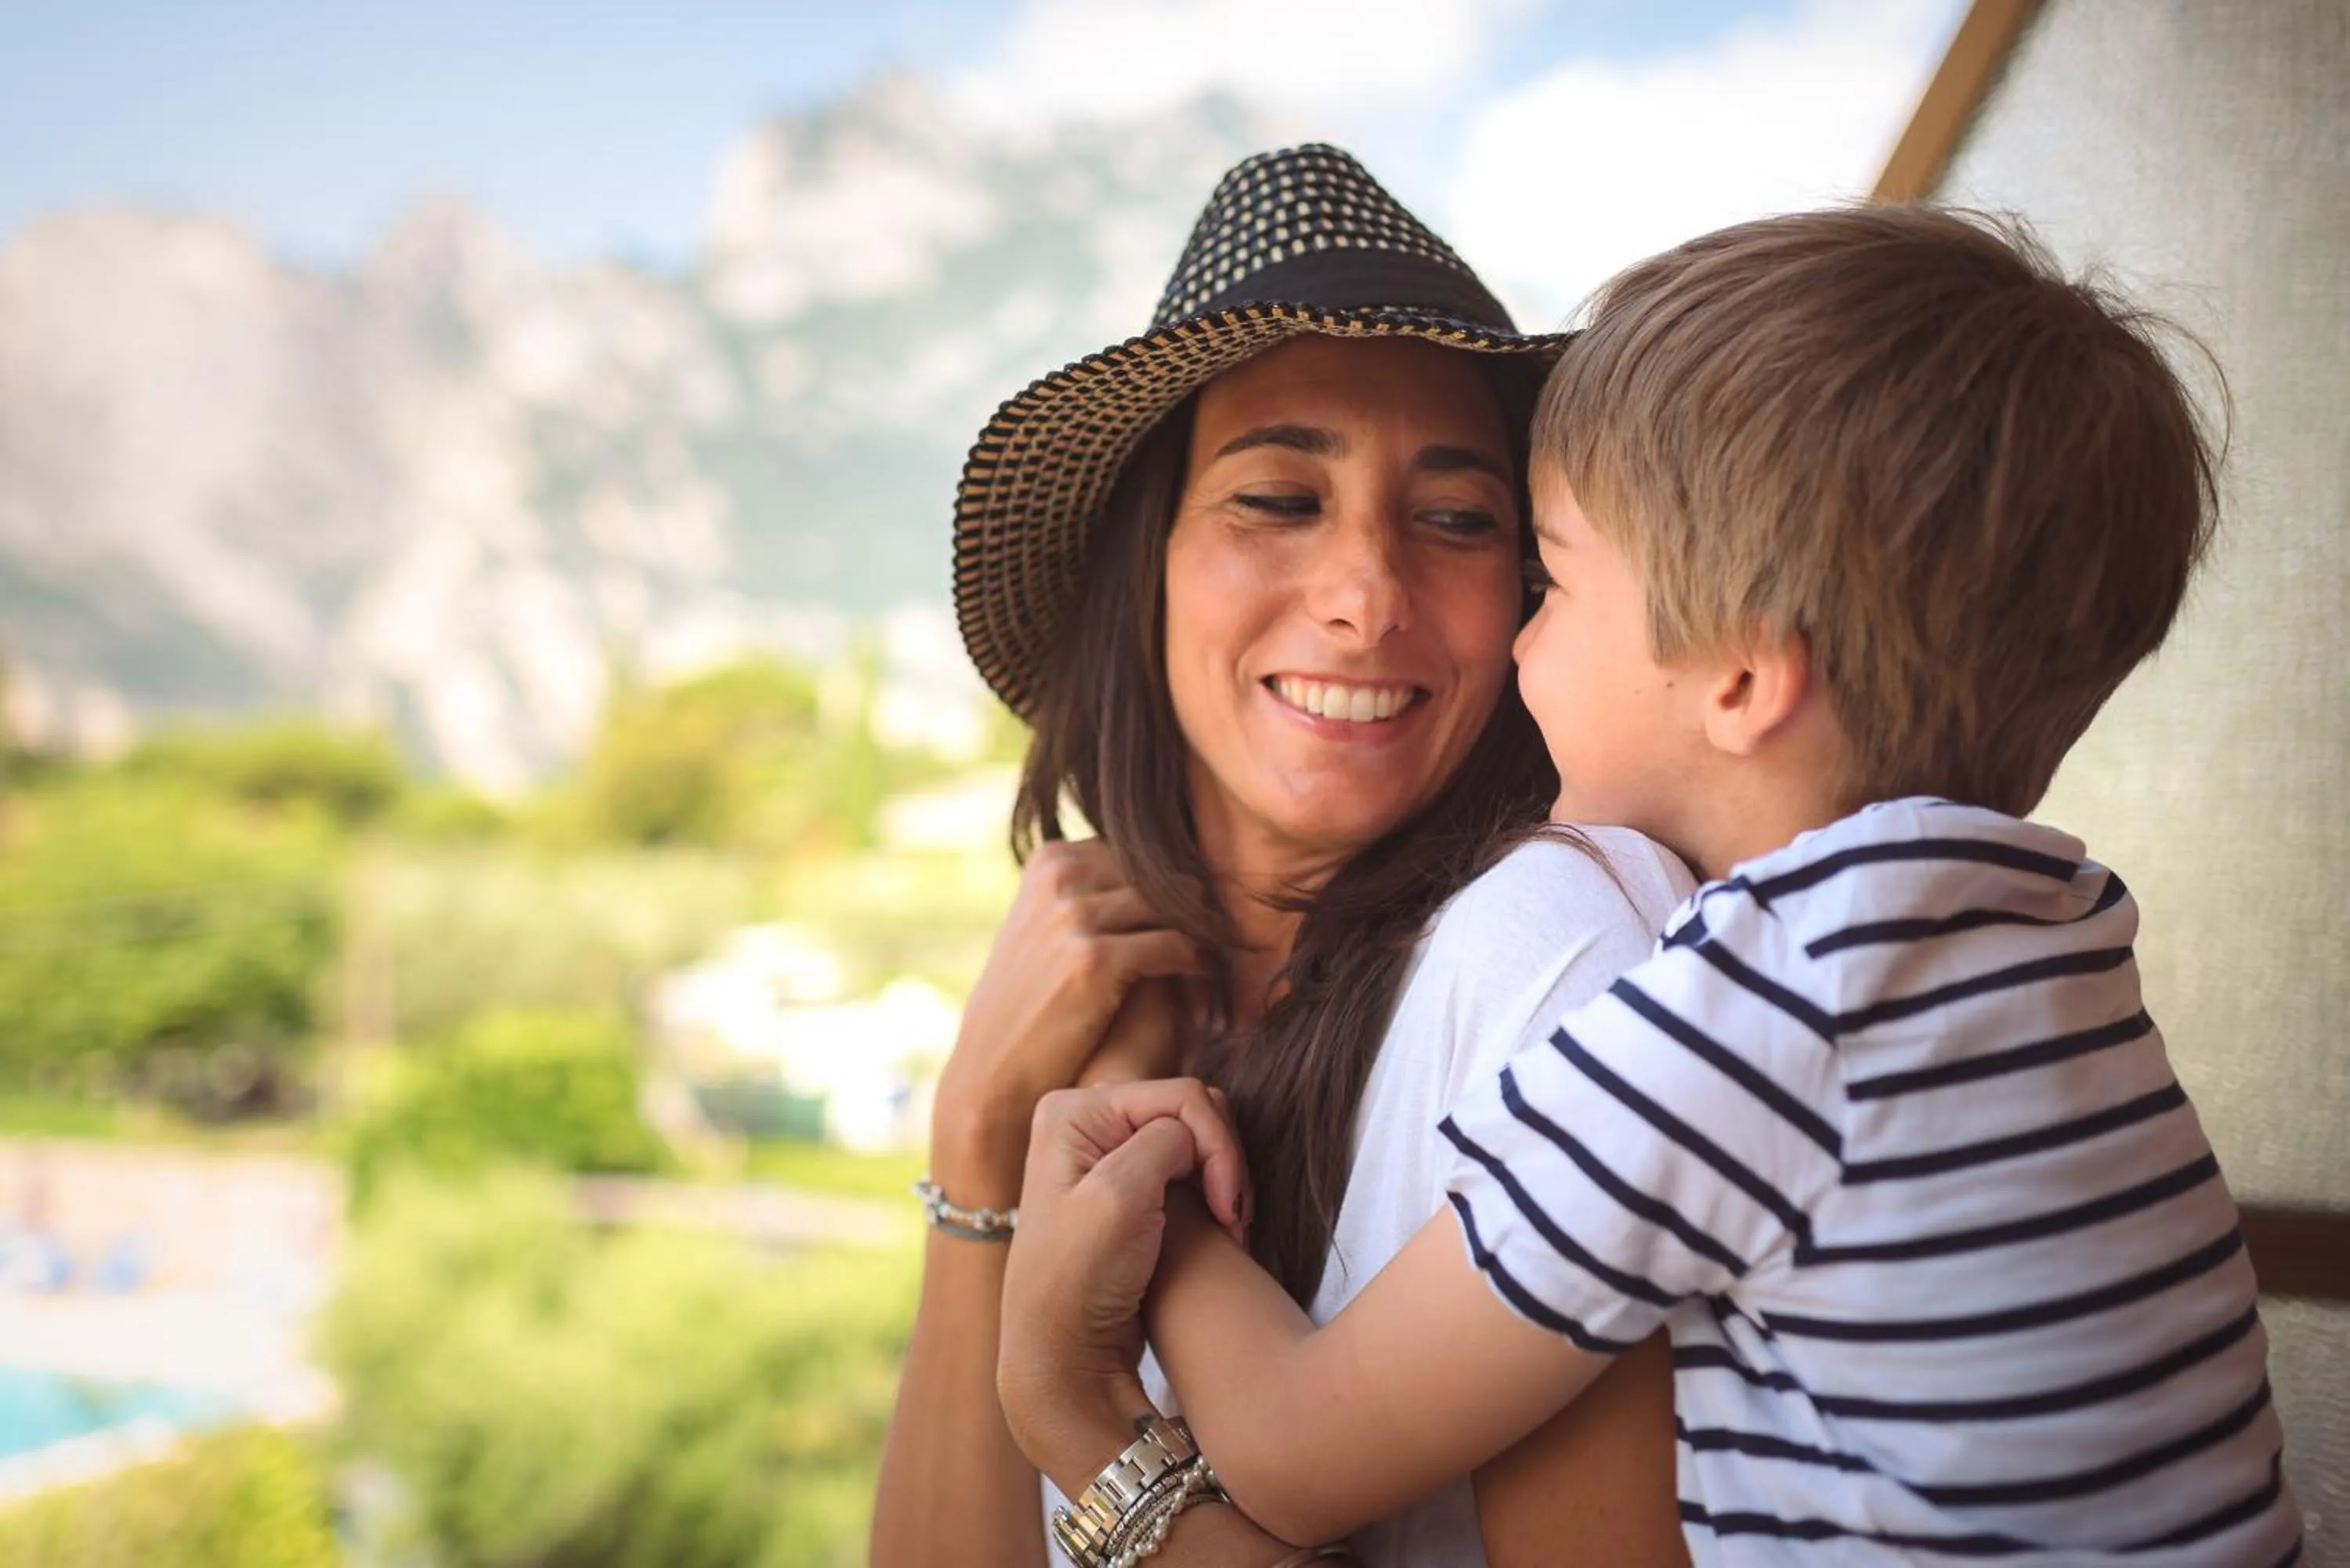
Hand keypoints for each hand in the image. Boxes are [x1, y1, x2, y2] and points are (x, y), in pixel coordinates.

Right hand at [932, 842, 1203, 1198]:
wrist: (995, 1069)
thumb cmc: (1028, 1003)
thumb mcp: (1043, 928)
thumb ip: (1087, 892)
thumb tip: (1154, 869)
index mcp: (1052, 860)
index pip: (1140, 855)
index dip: (1170, 886)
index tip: (1193, 914)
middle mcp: (1061, 877)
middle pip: (1163, 875)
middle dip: (1192, 906)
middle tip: (1217, 936)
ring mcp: (1075, 916)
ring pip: (1176, 907)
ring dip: (1202, 934)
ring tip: (1214, 958)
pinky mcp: (1096, 958)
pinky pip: (1177, 946)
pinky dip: (1199, 963)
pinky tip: (1204, 980)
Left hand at [997, 1079, 1248, 1495]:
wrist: (1062, 1355)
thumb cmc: (1079, 1280)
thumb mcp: (1119, 1195)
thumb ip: (1166, 1140)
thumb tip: (1195, 1131)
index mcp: (1074, 1111)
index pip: (1182, 1096)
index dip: (1218, 1147)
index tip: (1228, 1212)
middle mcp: (1088, 1123)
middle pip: (1193, 1111)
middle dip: (1223, 1161)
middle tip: (1233, 1220)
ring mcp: (1109, 1155)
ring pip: (1199, 1139)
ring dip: (1224, 1180)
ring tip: (1229, 1230)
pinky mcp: (1132, 1188)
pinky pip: (1192, 1168)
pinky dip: (1215, 1194)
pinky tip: (1220, 1231)